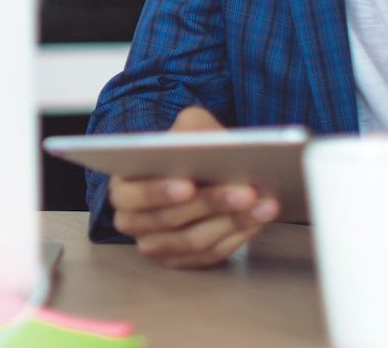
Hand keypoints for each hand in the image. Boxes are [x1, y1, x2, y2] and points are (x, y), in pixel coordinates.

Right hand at [107, 106, 280, 267]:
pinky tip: (260, 218)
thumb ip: (193, 130)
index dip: (159, 192)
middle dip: (211, 204)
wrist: (195, 172)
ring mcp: (157, 246)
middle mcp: (132, 222)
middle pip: (171, 219)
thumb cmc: (187, 149)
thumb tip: (208, 144)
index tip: (189, 184)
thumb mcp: (188, 127)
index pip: (134, 195)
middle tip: (246, 191)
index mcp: (123, 187)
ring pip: (195, 241)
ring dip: (234, 222)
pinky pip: (212, 254)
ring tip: (264, 205)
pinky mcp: (183, 262)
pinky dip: (239, 235)